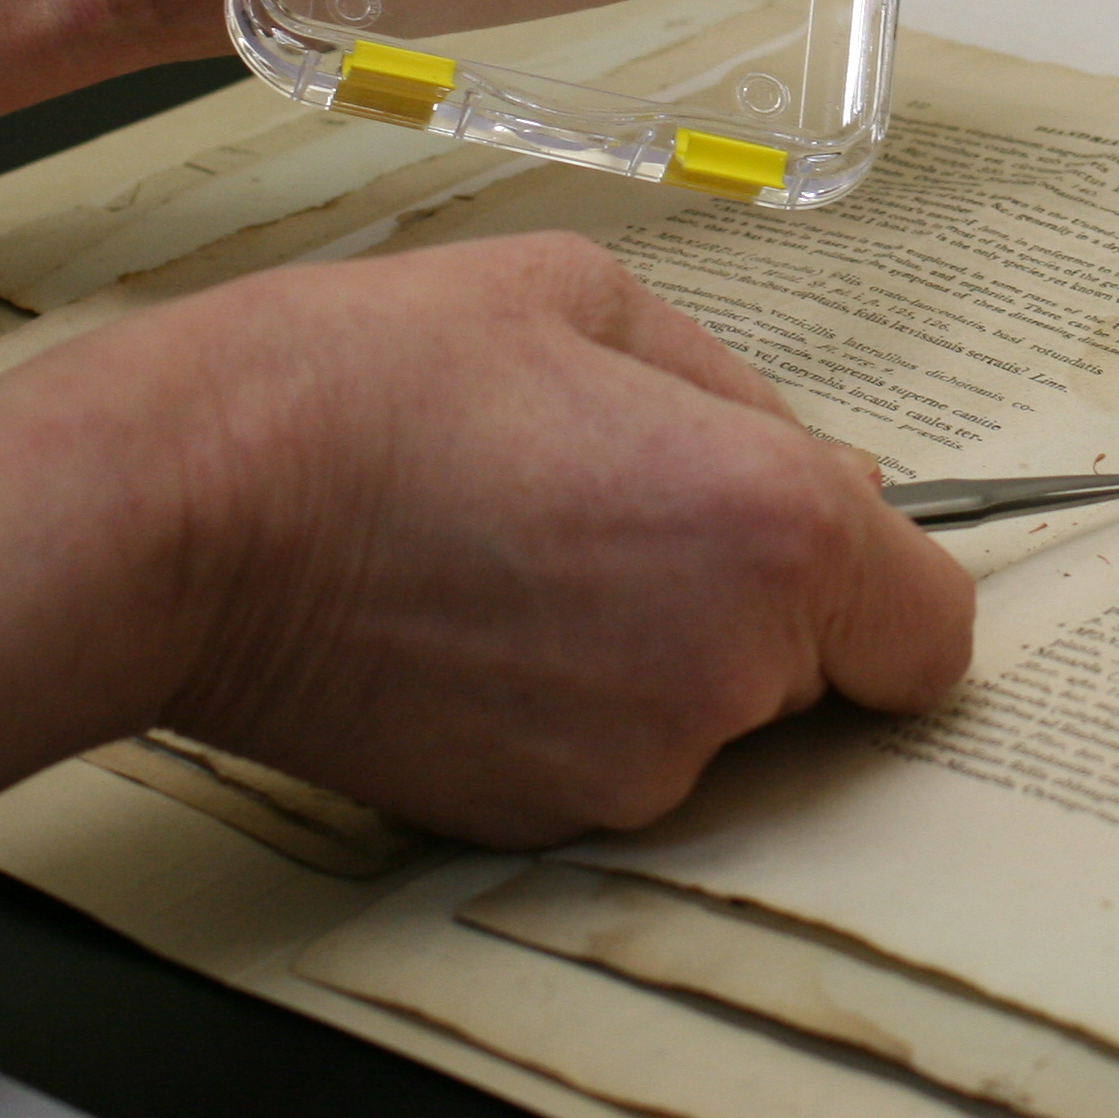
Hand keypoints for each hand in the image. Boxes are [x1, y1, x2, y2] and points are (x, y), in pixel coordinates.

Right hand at [0, 233, 975, 839]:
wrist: (187, 510)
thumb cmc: (367, 383)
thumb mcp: (587, 299)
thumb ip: (737, 394)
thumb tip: (814, 463)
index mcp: (774, 530)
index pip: (931, 629)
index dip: (884, 580)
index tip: (824, 544)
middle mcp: (722, 673)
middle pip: (816, 672)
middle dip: (755, 598)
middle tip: (624, 505)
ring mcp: (628, 766)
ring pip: (707, 718)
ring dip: (658, 650)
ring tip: (526, 548)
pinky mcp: (533, 818)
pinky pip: (609, 759)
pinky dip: (572, 703)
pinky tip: (479, 614)